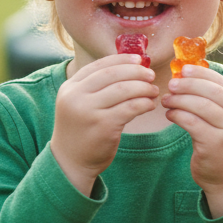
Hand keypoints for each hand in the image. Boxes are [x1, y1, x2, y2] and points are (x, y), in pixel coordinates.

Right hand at [52, 55, 158, 195]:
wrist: (70, 163)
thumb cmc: (81, 129)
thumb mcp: (79, 103)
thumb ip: (95, 86)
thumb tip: (129, 65)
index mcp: (69, 87)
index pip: (100, 65)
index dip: (122, 59)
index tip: (139, 59)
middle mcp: (76, 97)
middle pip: (113, 74)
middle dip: (136, 72)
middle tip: (151, 75)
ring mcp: (88, 111)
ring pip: (124, 89)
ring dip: (144, 87)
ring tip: (153, 91)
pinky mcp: (103, 126)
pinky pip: (131, 107)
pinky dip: (144, 103)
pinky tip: (150, 104)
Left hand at [161, 65, 222, 216]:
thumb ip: (216, 102)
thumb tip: (191, 75)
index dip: (202, 74)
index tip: (184, 69)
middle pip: (213, 92)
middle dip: (190, 85)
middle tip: (171, 84)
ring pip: (201, 106)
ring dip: (180, 100)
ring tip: (166, 99)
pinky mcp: (215, 145)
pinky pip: (192, 123)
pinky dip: (178, 115)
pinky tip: (170, 114)